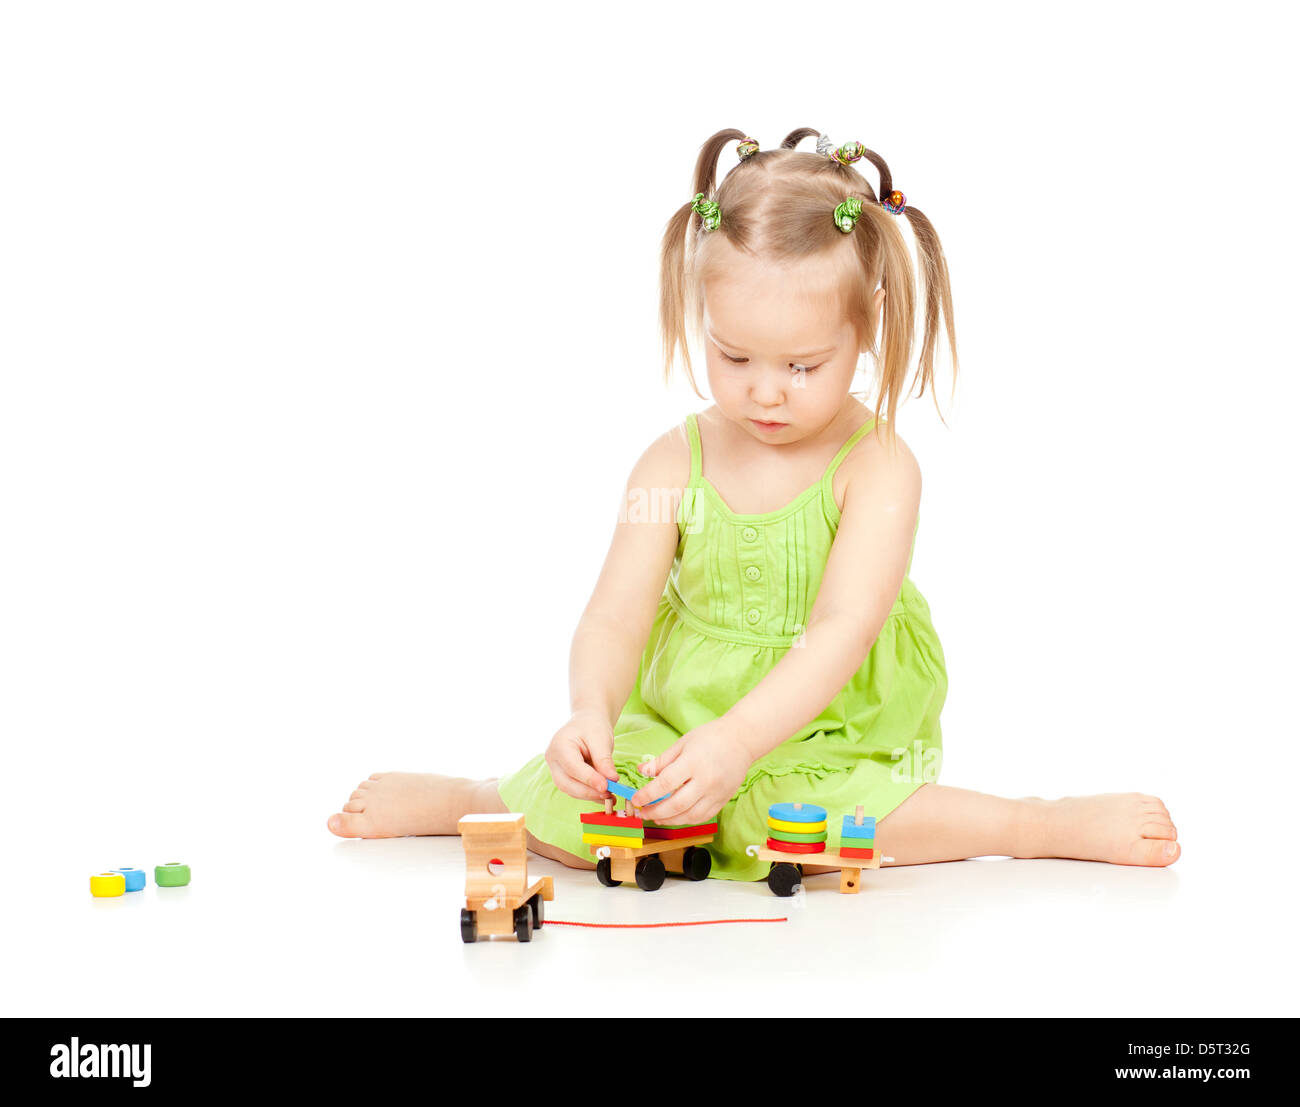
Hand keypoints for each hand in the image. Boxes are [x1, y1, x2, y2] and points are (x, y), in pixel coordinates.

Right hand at [545, 709, 618, 802]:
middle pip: (566, 783)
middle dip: (588, 792)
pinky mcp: (564, 777)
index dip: (589, 779)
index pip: (572, 767)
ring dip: (590, 795)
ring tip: (610, 796)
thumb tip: (612, 780)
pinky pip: (575, 790)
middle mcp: (553, 759)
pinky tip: (605, 795)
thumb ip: (604, 760)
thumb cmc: (592, 727)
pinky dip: (590, 794)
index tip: (606, 787)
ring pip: (570, 789)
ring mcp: (556, 769)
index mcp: (559, 745)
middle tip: (609, 794)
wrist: (587, 723)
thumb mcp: (601, 739)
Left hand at [629, 717, 752, 824]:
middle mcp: (706, 780)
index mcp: (693, 762)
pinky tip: (675, 817)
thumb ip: (661, 760)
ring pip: (690, 815)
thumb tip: (641, 771)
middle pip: (676, 804)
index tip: (636, 799)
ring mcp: (716, 793)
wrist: (742, 740)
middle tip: (643, 813)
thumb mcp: (682, 743)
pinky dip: (686, 820)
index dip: (647, 795)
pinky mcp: (723, 800)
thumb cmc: (711, 737)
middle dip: (656, 812)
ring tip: (656, 817)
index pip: (665, 784)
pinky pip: (703, 816)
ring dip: (670, 820)